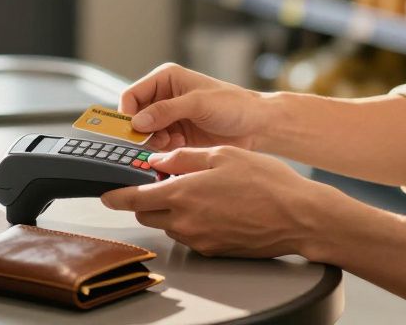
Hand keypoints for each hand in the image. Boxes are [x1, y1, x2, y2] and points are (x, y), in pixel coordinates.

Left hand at [100, 146, 340, 258]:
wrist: (299, 218)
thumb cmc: (267, 183)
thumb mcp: (222, 155)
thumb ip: (185, 157)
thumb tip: (158, 160)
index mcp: (183, 194)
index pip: (134, 198)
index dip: (115, 196)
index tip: (105, 193)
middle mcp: (186, 222)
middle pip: (148, 213)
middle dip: (145, 199)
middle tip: (157, 182)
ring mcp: (199, 239)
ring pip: (168, 224)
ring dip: (170, 209)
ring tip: (195, 190)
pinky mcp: (213, 250)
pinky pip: (189, 234)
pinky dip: (190, 220)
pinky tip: (212, 206)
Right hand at [121, 63, 265, 151]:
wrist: (256, 126)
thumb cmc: (234, 105)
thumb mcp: (198, 103)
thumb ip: (166, 110)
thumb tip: (138, 121)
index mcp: (166, 79)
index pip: (132, 95)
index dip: (128, 113)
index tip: (133, 130)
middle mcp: (164, 97)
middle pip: (135, 116)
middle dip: (142, 130)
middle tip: (155, 140)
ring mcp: (170, 118)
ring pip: (145, 134)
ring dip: (154, 142)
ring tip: (171, 143)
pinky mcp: (177, 136)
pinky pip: (158, 146)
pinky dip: (164, 150)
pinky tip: (179, 147)